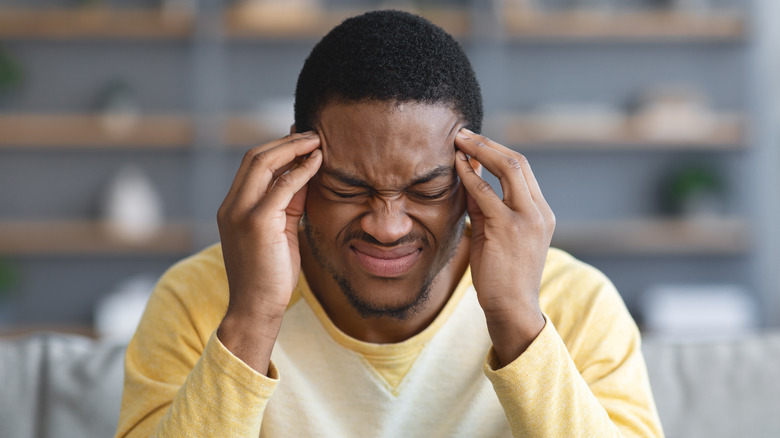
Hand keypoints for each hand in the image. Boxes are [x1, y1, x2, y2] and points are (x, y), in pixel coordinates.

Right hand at [216, 132, 321, 373]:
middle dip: (285, 142)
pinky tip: (317, 163)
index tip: (301, 140)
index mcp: (232, 208)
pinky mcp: (257, 222)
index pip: (251, 165)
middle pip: (255, 157)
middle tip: (313, 134)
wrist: (256, 309)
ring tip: (317, 142)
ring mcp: (240, 213)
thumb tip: (306, 174)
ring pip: (264, 164)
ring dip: (293, 148)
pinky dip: (301, 170)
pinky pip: (282, 186)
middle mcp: (231, 206)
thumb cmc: (271, 275)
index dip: (277, 148)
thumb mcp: (281, 231)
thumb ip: (290, 203)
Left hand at [454, 129, 554, 366]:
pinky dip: (470, 176)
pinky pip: (487, 193)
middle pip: (518, 162)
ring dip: (479, 151)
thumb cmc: (502, 276)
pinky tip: (456, 167)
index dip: (497, 151)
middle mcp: (539, 212)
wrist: (512, 309)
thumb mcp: (496, 235)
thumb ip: (485, 208)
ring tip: (457, 141)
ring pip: (508, 169)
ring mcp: (528, 219)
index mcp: (541, 213)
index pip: (523, 170)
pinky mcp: (509, 229)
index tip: (474, 142)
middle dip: (488, 143)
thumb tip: (467, 178)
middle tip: (462, 133)